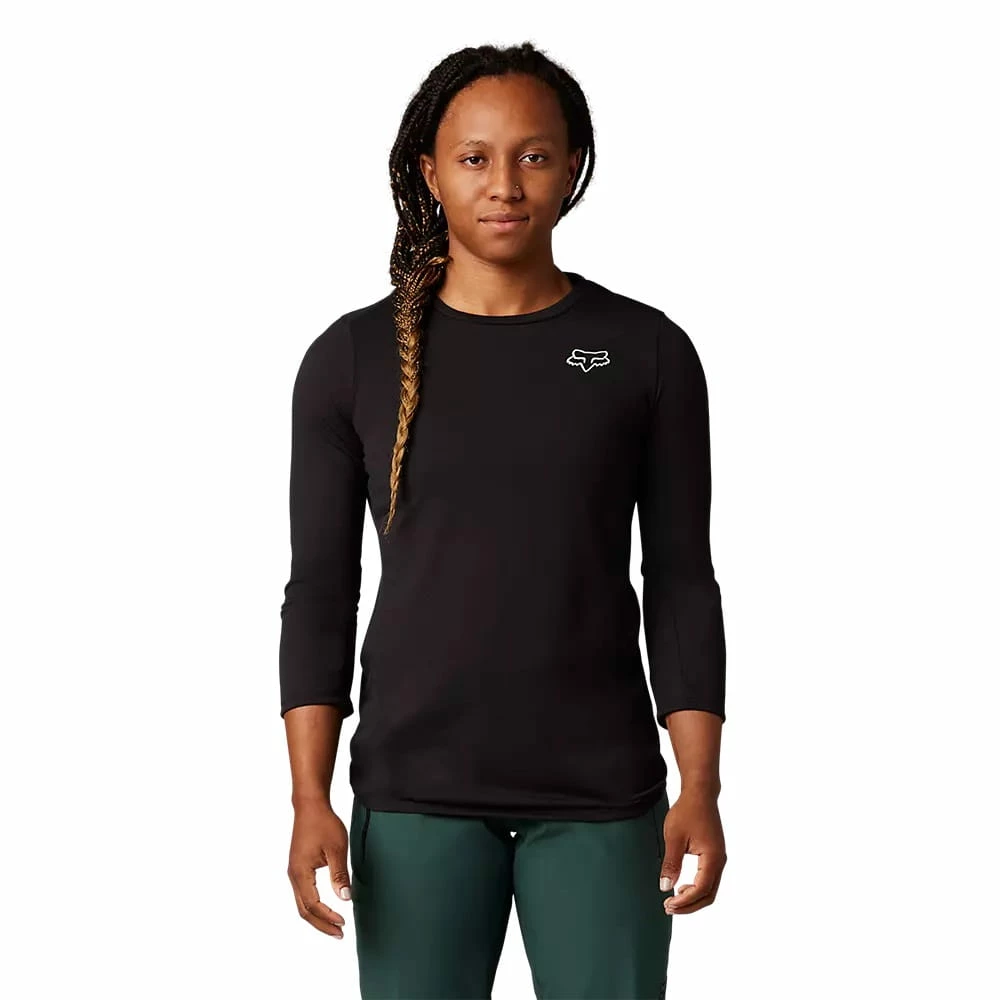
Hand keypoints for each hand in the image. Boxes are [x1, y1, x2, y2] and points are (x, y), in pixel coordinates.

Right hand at [287, 800, 351, 938]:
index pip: (313, 905)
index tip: (343, 923)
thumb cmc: (324, 824)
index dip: (327, 917)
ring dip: (317, 917)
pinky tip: (325, 908)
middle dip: (321, 924)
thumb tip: (345, 898)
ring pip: (302, 903)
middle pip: (304, 910)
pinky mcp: (298, 867)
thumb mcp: (337, 848)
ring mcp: (294, 872)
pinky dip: (313, 906)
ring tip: (335, 925)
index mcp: (301, 873)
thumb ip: (339, 875)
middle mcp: (294, 875)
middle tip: (340, 933)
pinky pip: (302, 894)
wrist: (310, 806)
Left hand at [659, 788, 726, 914]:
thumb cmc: (687, 811)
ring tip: (673, 899)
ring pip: (710, 889)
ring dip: (693, 898)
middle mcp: (720, 861)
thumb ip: (671, 864)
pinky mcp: (714, 855)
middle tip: (669, 907)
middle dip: (689, 905)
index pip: (701, 890)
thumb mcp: (674, 837)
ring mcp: (719, 858)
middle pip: (708, 895)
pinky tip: (682, 886)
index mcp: (713, 858)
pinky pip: (709, 879)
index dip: (684, 901)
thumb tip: (666, 887)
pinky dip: (696, 888)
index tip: (668, 904)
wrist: (700, 794)